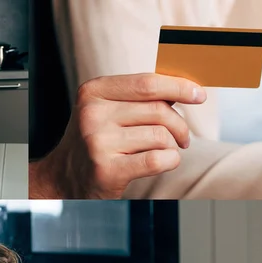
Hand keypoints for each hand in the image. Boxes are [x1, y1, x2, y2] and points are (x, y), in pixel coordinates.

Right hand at [30, 73, 206, 198]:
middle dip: (179, 125)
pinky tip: (166, 162)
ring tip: (167, 152)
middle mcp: (92, 115)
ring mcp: (98, 143)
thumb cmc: (92, 143)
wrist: (63, 178)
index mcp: (93, 93)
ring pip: (160, 136)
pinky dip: (170, 161)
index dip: (178, 87)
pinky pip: (157, 160)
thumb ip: (136, 98)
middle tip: (182, 137)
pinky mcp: (107, 170)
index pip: (147, 83)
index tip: (198, 95)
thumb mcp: (104, 111)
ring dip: (173, 146)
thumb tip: (182, 89)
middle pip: (158, 110)